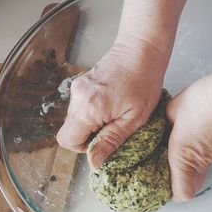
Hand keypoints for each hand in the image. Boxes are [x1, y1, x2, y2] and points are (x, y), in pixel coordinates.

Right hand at [56, 38, 167, 167]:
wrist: (142, 48)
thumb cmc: (144, 80)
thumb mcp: (133, 119)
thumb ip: (111, 141)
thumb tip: (93, 162)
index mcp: (89, 109)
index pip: (67, 140)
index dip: (84, 147)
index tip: (104, 140)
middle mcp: (78, 97)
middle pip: (71, 129)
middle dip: (90, 135)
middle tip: (115, 125)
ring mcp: (78, 88)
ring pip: (76, 118)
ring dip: (93, 122)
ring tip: (116, 112)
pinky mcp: (82, 82)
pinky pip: (81, 105)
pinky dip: (93, 110)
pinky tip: (113, 102)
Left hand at [166, 70, 211, 201]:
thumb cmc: (209, 97)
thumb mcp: (174, 108)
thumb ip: (164, 123)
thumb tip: (163, 128)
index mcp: (183, 154)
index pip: (181, 194)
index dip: (170, 194)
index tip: (160, 182)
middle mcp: (201, 161)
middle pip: (191, 187)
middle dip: (178, 181)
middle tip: (167, 165)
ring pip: (200, 171)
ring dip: (190, 163)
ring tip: (182, 142)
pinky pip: (210, 157)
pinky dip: (202, 151)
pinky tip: (199, 132)